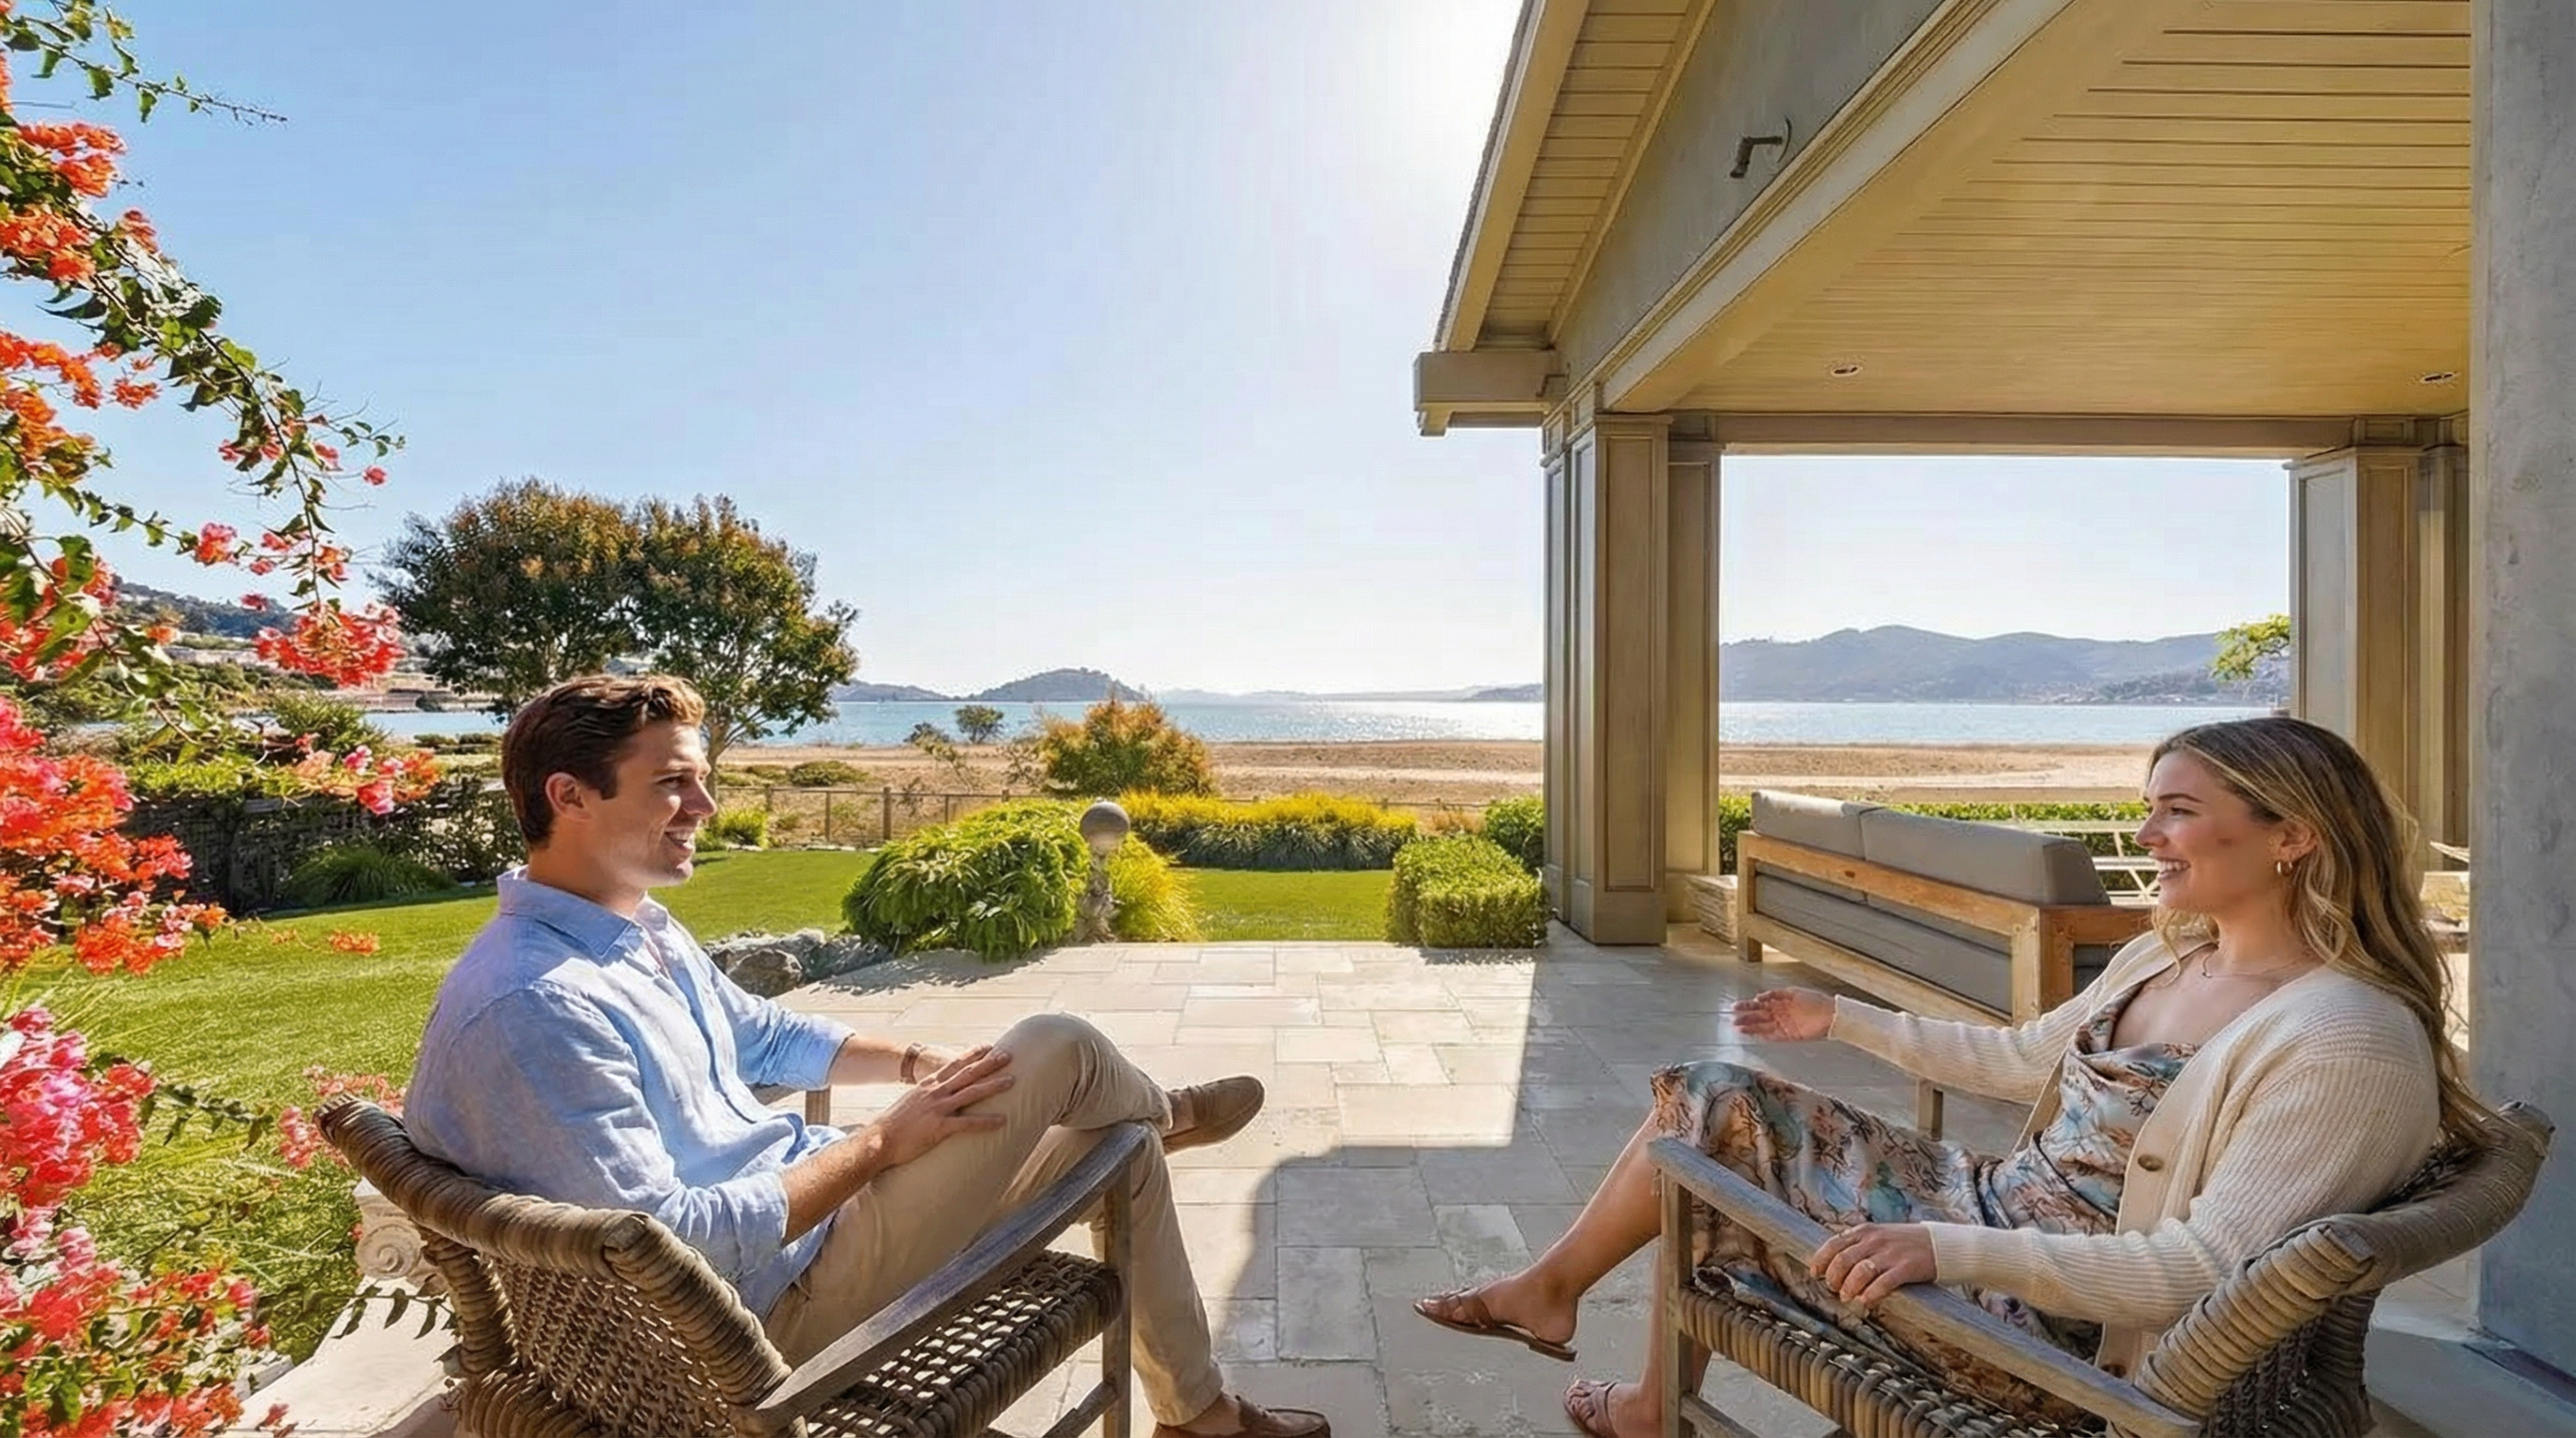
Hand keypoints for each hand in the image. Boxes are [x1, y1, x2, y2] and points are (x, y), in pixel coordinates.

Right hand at [863, 1046, 1013, 1167]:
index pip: (954, 1064)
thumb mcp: (910, 1103)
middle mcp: (935, 1092)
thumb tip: (934, 1098)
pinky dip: (987, 1121)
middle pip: (967, 1073)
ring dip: (993, 1086)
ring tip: (1012, 1081)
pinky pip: (967, 1123)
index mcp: (928, 1085)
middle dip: (989, 1063)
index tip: (989, 1046)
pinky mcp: (939, 1127)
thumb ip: (924, 1098)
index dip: (973, 1054)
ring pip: (971, 1093)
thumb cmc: (892, 1126)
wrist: (877, 1140)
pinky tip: (1003, 1120)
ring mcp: (937, 1108)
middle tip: (1008, 1055)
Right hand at [1729, 988, 1834, 1041]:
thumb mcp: (1794, 992)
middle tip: (1732, 1018)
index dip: (1747, 1006)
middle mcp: (1779, 1014)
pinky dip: (1763, 1035)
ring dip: (1750, 1028)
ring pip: (1763, 1027)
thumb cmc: (1815, 1001)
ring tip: (1738, 1028)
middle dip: (1745, 1017)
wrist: (1832, 1014)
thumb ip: (1776, 994)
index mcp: (1780, 1002)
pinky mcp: (1789, 1036)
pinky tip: (1753, 1034)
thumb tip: (1759, 996)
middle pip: (1759, 1016)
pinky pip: (1772, 1036)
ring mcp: (1783, 1025)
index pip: (1759, 1005)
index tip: (1735, 1007)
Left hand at [1812, 1223, 1936, 1306]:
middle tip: (1834, 1289)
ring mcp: (1890, 1254)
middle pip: (1843, 1260)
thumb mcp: (1879, 1236)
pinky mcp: (1906, 1268)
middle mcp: (1875, 1240)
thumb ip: (1859, 1245)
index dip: (1821, 1260)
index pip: (1834, 1244)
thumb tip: (1834, 1263)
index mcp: (1865, 1231)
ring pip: (1859, 1271)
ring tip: (1847, 1297)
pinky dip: (1871, 1294)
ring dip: (1849, 1287)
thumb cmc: (1906, 1243)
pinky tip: (1865, 1302)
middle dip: (1834, 1277)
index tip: (1815, 1274)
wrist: (1941, 1244)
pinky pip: (1883, 1283)